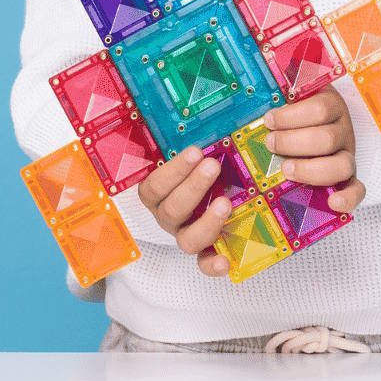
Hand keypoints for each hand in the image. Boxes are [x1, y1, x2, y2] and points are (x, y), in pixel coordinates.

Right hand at [137, 147, 235, 277]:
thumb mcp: (192, 157)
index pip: (155, 186)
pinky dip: (213, 264)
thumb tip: (209, 116)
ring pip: (186, 239)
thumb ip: (193, 146)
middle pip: (172, 210)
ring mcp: (185, 234)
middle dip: (193, 187)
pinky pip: (203, 263)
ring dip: (206, 222)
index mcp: (158, 193)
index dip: (174, 170)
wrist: (209, 195)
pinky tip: (226, 261)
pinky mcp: (204, 251)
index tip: (195, 151)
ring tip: (225, 203)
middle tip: (213, 166)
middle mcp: (169, 216)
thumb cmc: (199, 169)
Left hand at [263, 85, 365, 212]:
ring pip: (340, 165)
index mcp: (331, 105)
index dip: (292, 116)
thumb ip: (284, 85)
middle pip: (325, 138)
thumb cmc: (299, 113)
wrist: (320, 127)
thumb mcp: (294, 94)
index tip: (269, 119)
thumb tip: (261, 62)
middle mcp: (343, 130)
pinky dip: (348, 198)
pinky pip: (358, 190)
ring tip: (286, 169)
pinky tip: (332, 202)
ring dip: (310, 169)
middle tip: (270, 143)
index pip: (318, 109)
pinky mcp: (350, 178)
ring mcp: (348, 155)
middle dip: (292, 142)